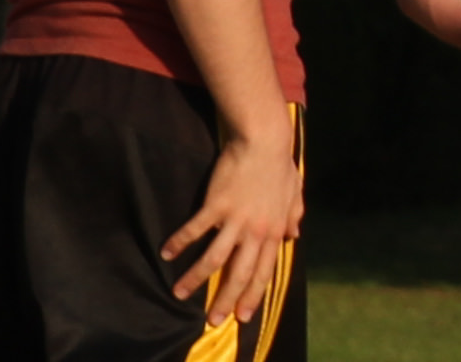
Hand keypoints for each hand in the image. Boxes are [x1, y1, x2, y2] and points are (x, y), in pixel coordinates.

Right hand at [160, 123, 302, 332]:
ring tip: (179, 293)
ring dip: (195, 278)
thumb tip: (294, 236)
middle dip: (226, 299)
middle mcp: (256, 230)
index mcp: (274, 230)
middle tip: (213, 319)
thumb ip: (294, 216)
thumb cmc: (279, 166)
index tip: (243, 315)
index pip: (264, 270)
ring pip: (214, 258)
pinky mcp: (216, 205)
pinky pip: (195, 230)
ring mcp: (236, 219)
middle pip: (239, 273)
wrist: (264, 140)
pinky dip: (180, 242)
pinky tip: (167, 253)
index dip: (253, 295)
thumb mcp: (294, 193)